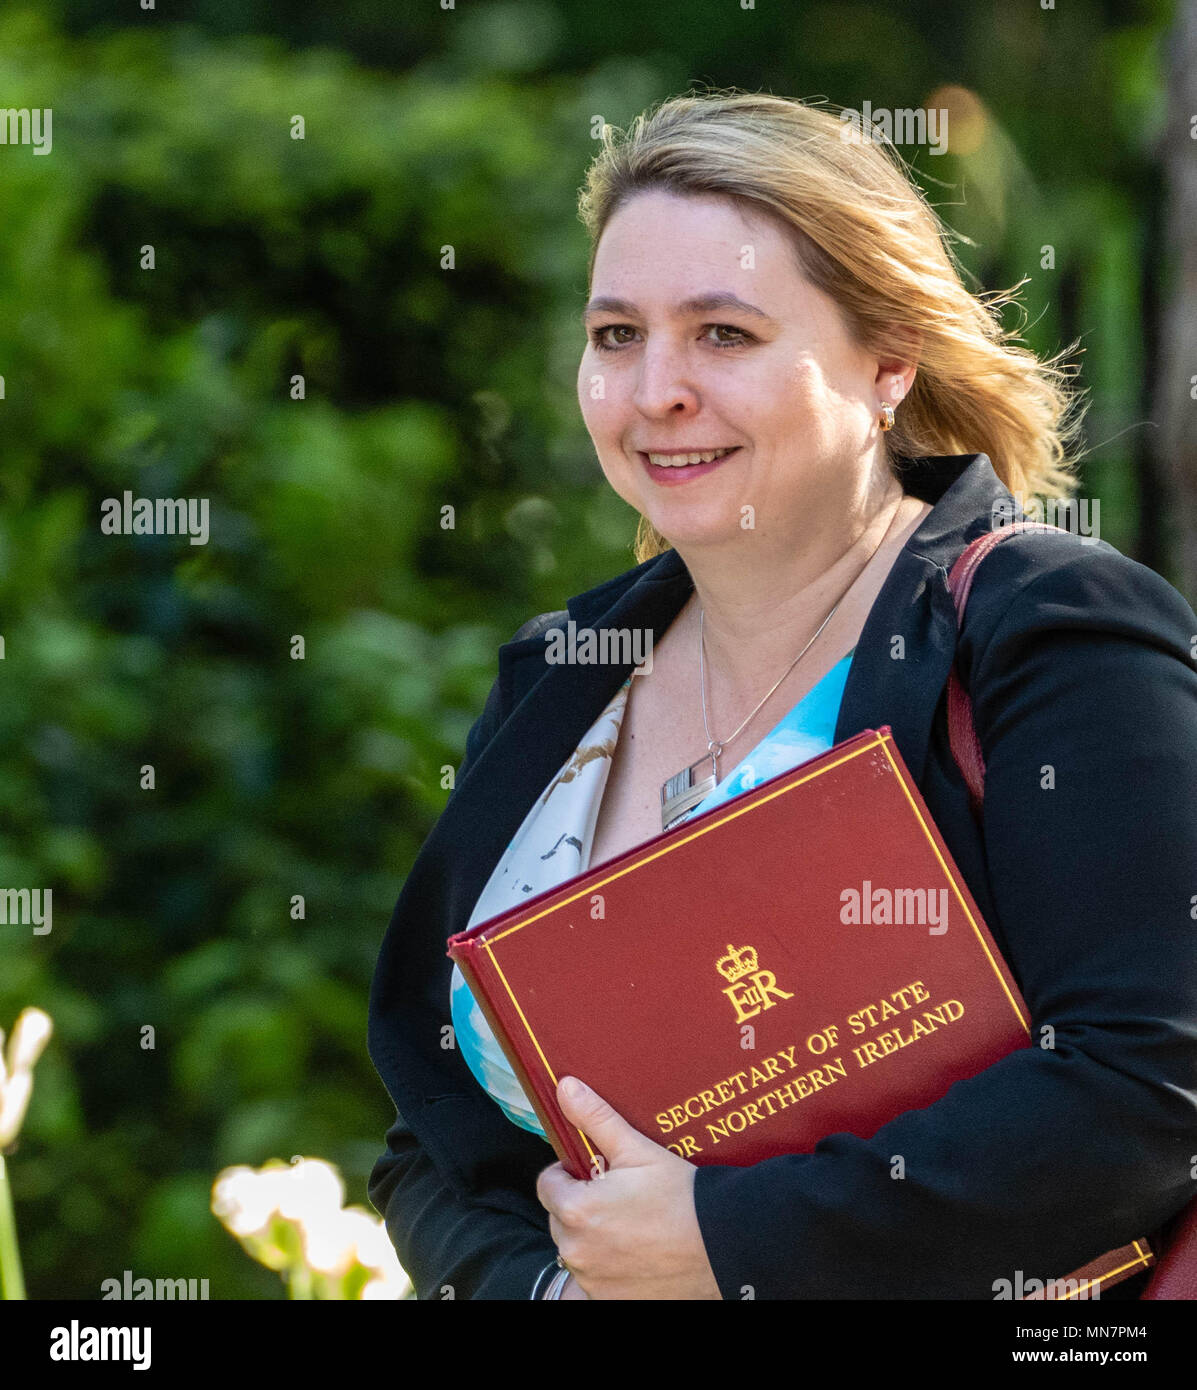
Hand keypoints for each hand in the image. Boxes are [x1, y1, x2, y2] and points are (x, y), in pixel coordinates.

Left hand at [535, 1075, 721, 1299]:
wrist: (724, 1243)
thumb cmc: (681, 1195)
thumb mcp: (638, 1149)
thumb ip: (596, 1119)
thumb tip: (565, 1087)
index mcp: (576, 1209)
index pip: (547, 1185)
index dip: (569, 1174)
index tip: (596, 1172)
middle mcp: (577, 1251)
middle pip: (560, 1219)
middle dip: (580, 1205)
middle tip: (618, 1196)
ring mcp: (594, 1281)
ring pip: (577, 1250)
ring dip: (592, 1237)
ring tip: (631, 1224)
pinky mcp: (611, 1302)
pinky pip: (596, 1280)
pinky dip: (608, 1267)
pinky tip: (636, 1252)